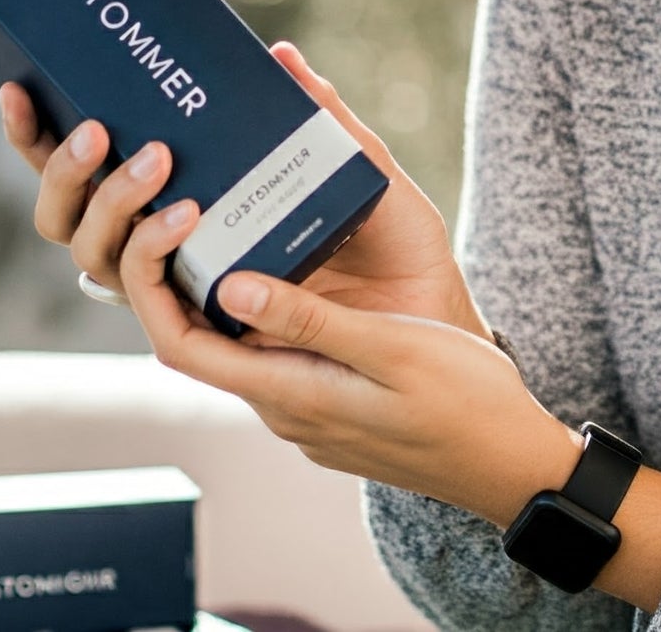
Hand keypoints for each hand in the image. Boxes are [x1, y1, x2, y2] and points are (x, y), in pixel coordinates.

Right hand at [1, 42, 492, 339]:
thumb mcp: (366, 169)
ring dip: (112, 206)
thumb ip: (326, 116)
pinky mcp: (220, 344)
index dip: (43, 140)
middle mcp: (180, 258)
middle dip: (65, 172)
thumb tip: (280, 55)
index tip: (23, 85)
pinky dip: (153, 265)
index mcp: (197, 208)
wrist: (444, 318)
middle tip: (100, 126)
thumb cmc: (402, 246)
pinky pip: (160, 319)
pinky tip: (183, 217)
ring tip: (157, 159)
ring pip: (100, 264)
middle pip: (75, 223)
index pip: (94, 179)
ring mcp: (194, 300)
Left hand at [120, 199, 582, 525]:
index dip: (154, 285)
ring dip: (223, 281)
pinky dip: (263, 298)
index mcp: (289, 393)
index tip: (164, 224)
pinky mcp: (329, 400)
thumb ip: (310, 322)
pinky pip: (275, 345)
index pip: (182, 345)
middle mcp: (284, 405)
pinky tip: (288, 255)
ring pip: (239, 339)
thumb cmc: (461, 399)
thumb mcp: (391, 348)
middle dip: (178, 272)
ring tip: (234, 213)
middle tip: (188, 202)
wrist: (506, 458)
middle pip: (200, 338)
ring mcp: (306, 408)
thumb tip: (231, 286)